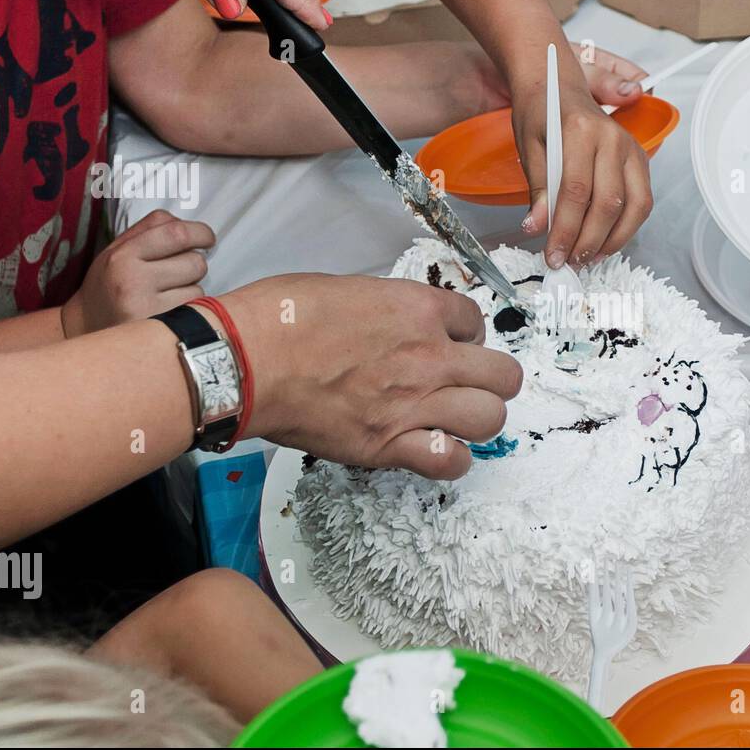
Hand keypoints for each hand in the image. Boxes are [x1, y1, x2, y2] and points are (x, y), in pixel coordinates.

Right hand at [62, 210, 214, 336]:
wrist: (85, 325)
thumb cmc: (109, 284)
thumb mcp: (118, 250)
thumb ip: (150, 231)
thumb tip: (190, 227)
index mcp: (122, 254)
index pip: (176, 232)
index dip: (200, 232)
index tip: (206, 238)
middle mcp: (131, 278)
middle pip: (194, 260)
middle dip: (196, 262)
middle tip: (182, 269)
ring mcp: (145, 305)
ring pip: (198, 286)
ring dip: (192, 286)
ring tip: (169, 291)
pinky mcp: (157, 326)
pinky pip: (193, 308)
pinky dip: (189, 306)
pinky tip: (169, 307)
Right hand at [224, 274, 523, 479]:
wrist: (245, 361)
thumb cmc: (279, 318)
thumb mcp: (346, 289)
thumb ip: (387, 309)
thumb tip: (395, 324)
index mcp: (417, 309)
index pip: (476, 322)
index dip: (465, 336)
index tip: (450, 345)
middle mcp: (428, 356)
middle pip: (504, 376)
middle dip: (490, 381)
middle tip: (467, 385)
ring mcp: (413, 403)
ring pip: (490, 419)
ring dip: (477, 420)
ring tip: (454, 419)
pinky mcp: (388, 445)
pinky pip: (450, 461)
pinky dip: (450, 459)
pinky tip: (434, 448)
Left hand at [513, 44, 654, 269]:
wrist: (558, 87)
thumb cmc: (540, 115)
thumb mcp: (529, 148)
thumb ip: (538, 189)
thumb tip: (537, 228)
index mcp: (580, 130)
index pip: (576, 191)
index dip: (564, 230)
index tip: (552, 255)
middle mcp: (613, 139)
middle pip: (607, 203)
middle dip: (587, 241)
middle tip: (568, 262)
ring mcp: (632, 149)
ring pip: (633, 207)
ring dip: (611, 240)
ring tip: (587, 258)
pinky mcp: (640, 160)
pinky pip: (642, 202)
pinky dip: (626, 228)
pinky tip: (605, 243)